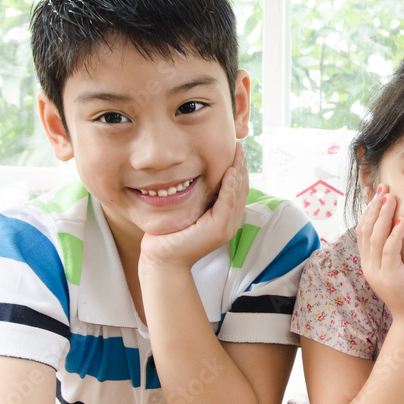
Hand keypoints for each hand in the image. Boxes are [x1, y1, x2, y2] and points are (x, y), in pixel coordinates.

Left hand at [140, 143, 248, 269]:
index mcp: (224, 218)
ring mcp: (226, 227)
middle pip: (241, 189)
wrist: (162, 259)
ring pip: (238, 194)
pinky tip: (230, 172)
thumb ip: (198, 198)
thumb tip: (197, 176)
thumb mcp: (187, 211)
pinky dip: (230, 187)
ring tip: (237, 153)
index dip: (238, 169)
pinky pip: (228, 203)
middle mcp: (230, 222)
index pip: (236, 189)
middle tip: (238, 145)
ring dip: (239, 171)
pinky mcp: (219, 229)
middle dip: (241, 165)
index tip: (234, 150)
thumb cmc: (169, 235)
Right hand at [356, 184, 403, 323]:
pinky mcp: (390, 278)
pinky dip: (395, 234)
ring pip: (376, 237)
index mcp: (369, 263)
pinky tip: (403, 220)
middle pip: (366, 229)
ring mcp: (377, 273)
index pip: (364, 230)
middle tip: (384, 187)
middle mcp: (369, 266)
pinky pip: (390, 251)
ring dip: (384, 215)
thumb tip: (400, 227)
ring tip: (391, 197)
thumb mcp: (401, 268)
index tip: (380, 192)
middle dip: (375, 206)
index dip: (371, 210)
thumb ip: (396, 250)